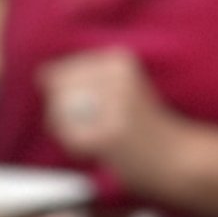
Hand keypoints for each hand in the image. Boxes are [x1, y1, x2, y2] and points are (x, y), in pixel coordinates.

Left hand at [40, 48, 177, 184]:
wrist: (177, 158)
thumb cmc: (143, 129)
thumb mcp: (116, 91)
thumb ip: (78, 80)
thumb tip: (39, 74)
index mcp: (117, 58)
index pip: (60, 73)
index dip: (67, 101)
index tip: (98, 112)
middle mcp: (116, 74)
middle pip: (57, 94)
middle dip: (66, 118)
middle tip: (98, 130)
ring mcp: (115, 103)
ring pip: (60, 115)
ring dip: (72, 134)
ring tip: (102, 139)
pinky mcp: (112, 132)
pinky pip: (71, 139)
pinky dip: (78, 148)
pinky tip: (101, 150)